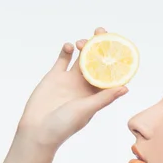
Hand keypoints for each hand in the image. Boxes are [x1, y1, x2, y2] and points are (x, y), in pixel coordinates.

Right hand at [18, 27, 128, 148]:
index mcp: (96, 94)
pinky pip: (63, 59)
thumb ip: (103, 98)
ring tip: (84, 41)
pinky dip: (66, 50)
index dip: (116, 61)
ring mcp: (70, 80)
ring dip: (84, 46)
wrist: (36, 130)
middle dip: (100, 47)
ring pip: (81, 58)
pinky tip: (69, 46)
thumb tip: (125, 88)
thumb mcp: (86, 110)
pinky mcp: (54, 76)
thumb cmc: (64, 126)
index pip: (110, 74)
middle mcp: (85, 85)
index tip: (120, 47)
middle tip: (102, 32)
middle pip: (97, 62)